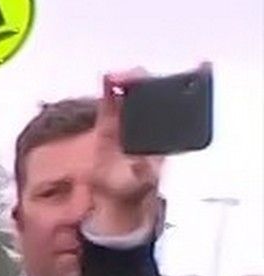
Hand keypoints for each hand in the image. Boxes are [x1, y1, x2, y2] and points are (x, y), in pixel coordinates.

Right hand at [92, 69, 166, 236]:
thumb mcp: (143, 181)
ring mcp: (126, 124)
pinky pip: (108, 105)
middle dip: (141, 81)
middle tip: (133, 77)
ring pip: (128, 96)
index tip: (162, 82)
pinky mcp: (107, 127)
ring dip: (124, 82)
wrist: (115, 198)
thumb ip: (143, 172)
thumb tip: (142, 163)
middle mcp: (146, 125)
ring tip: (117, 77)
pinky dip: (108, 93)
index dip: (168, 88)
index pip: (168, 104)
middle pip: (147, 94)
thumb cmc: (135, 188)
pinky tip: (108, 81)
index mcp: (162, 134)